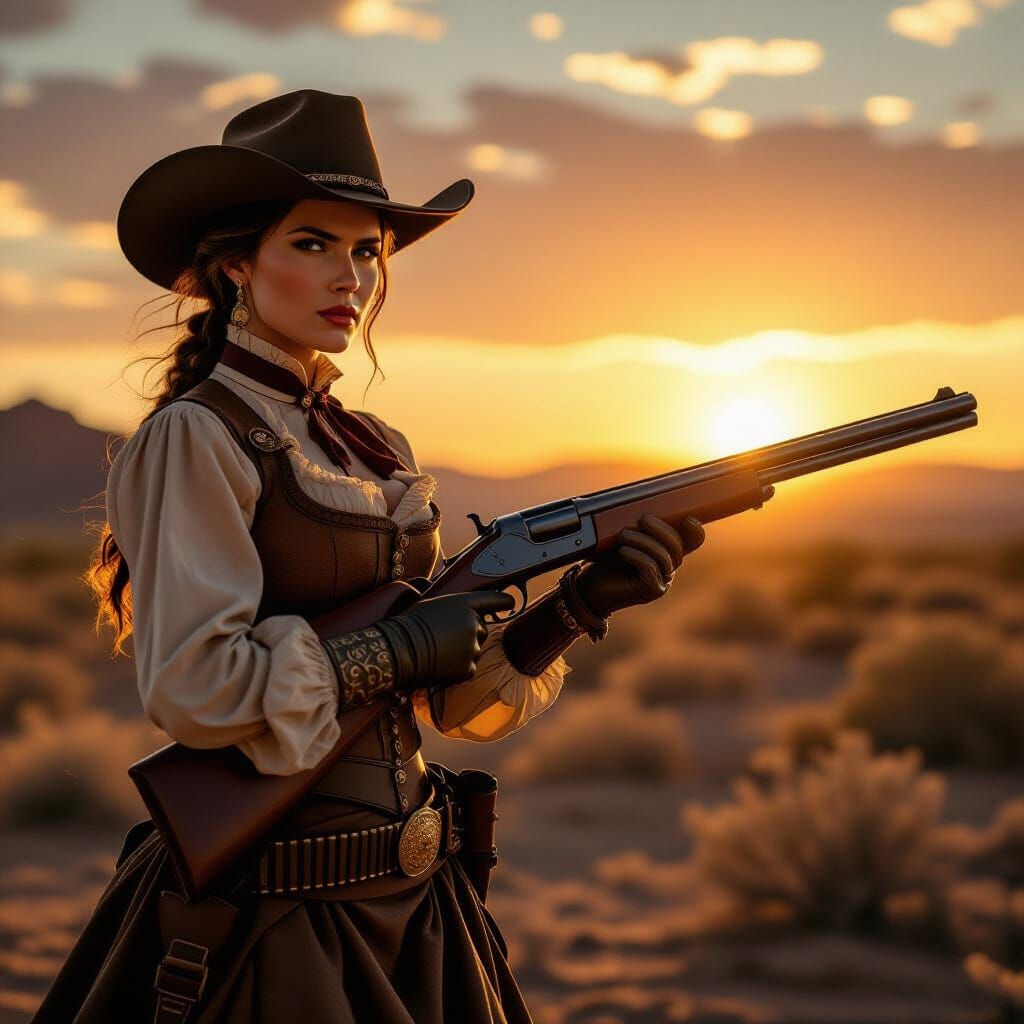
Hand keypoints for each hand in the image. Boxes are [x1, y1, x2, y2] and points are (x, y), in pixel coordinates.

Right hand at [376, 590, 515, 691]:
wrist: (399, 649)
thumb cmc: (408, 624)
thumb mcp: (429, 603)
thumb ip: (451, 607)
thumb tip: (457, 610)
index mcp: (463, 604)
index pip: (492, 600)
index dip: (503, 601)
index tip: (510, 602)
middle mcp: (473, 623)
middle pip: (481, 629)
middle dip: (468, 634)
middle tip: (444, 637)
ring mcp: (472, 646)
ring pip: (475, 650)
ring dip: (462, 652)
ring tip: (439, 651)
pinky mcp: (467, 667)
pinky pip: (469, 668)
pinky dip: (458, 669)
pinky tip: (441, 663)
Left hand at [573, 514, 704, 618]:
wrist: (591, 586)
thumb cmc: (607, 559)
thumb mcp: (624, 538)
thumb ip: (638, 526)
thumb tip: (645, 506)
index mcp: (667, 552)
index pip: (691, 542)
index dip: (695, 532)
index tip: (689, 519)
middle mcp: (669, 567)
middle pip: (677, 546)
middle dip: (661, 529)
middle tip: (643, 519)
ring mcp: (662, 581)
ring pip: (663, 557)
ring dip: (643, 542)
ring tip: (623, 535)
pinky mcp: (651, 591)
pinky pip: (650, 569)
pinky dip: (637, 556)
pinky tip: (623, 551)